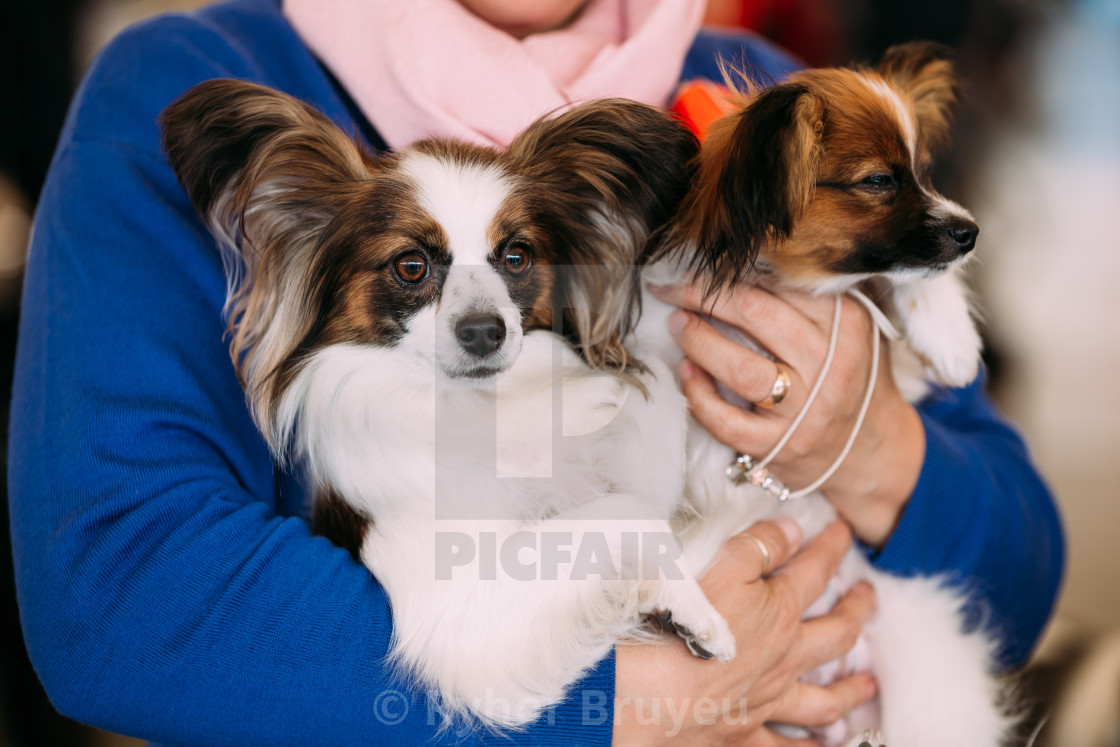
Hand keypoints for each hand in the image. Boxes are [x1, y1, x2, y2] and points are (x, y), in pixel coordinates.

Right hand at [613, 519, 876, 744]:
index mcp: (780, 613)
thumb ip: (759, 545)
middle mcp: (784, 660)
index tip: (844, 532)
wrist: (653, 694)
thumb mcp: (721, 566)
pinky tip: (827, 746)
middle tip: (869, 598)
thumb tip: (792, 529)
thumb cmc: (682, 626)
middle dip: (856, 612)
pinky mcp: (745, 736)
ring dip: (851, 690)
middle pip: (835, 635)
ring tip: (868, 685)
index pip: (816, 572)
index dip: (832, 548)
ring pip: (824, 699)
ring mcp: (768, 702)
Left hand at [653, 282, 925, 545]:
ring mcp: (805, 410)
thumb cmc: (849, 376)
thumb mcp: (849, 329)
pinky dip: (698, 396)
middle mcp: (830, 365)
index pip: (780, 283)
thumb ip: (809, 297)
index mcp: (847, 324)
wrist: (873, 449)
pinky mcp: (779, 446)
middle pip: (755, 314)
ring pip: (740, 368)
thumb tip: (740, 264)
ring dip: (699, 342)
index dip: (730, 271)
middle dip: (704, 295)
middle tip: (673, 289)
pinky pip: (727, 421)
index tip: (697, 265)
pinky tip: (687, 375)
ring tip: (678, 325)